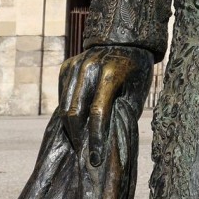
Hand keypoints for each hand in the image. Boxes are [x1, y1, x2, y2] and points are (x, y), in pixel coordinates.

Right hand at [59, 44, 153, 164]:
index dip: (95, 139)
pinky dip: (67, 110)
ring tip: (79, 142)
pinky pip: (62, 95)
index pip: (98, 112)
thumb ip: (121, 113)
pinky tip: (77, 121)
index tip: (95, 159)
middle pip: (74, 112)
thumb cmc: (136, 72)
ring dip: (70, 128)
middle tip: (84, 153)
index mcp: (112, 73)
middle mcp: (90, 67)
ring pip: (64, 105)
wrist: (125, 39)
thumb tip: (106, 143)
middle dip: (78, 137)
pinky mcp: (67, 65)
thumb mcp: (136, 93)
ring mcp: (76, 64)